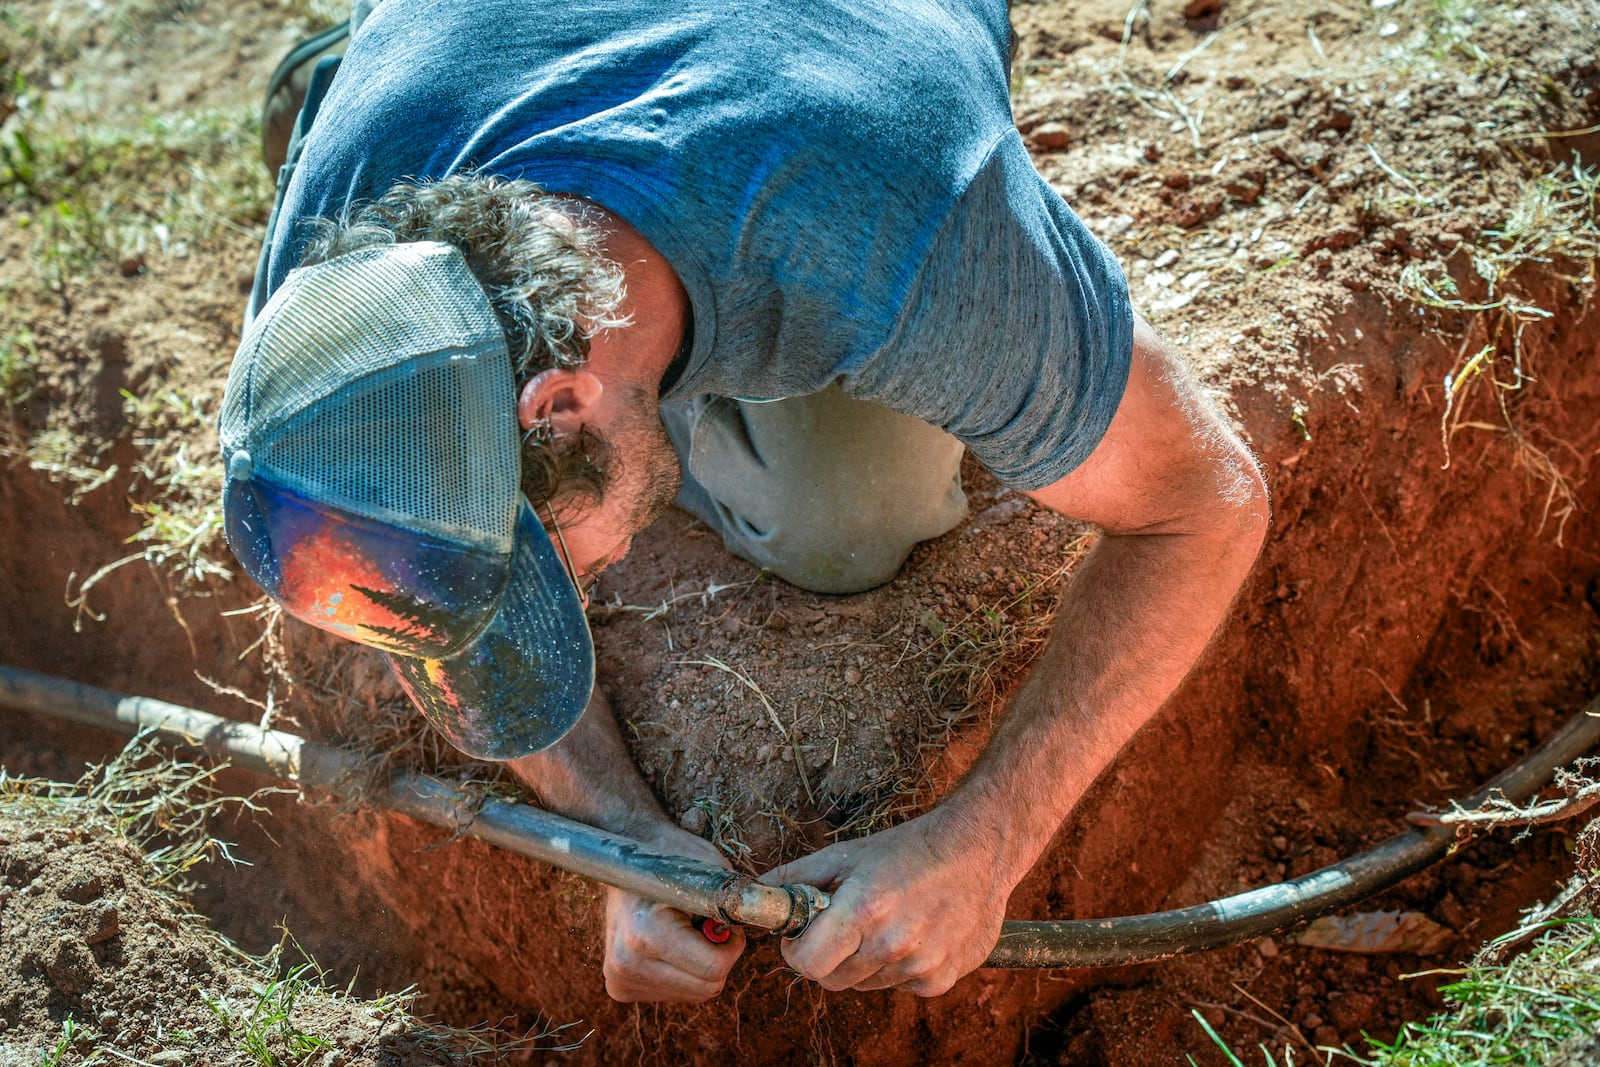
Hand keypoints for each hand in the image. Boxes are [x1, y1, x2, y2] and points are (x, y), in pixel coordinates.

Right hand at [601, 825, 746, 1002]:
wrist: (624, 861)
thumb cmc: (672, 857)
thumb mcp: (710, 868)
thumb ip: (736, 900)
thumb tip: (763, 922)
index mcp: (645, 933)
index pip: (714, 968)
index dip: (733, 945)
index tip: (728, 923)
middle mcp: (626, 962)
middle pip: (706, 988)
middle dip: (719, 958)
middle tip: (710, 927)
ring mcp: (620, 978)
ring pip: (693, 993)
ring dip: (700, 966)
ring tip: (684, 931)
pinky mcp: (620, 987)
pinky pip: (675, 992)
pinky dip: (683, 971)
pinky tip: (670, 944)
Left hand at [761, 810, 1007, 995]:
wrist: (979, 850)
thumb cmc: (909, 849)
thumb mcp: (848, 854)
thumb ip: (799, 877)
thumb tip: (760, 891)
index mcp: (863, 910)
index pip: (808, 964)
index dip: (797, 952)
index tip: (801, 937)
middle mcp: (893, 943)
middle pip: (833, 979)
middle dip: (828, 956)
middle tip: (842, 926)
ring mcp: (920, 965)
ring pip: (866, 983)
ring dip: (866, 961)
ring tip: (886, 921)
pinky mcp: (941, 979)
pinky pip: (900, 985)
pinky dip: (899, 967)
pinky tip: (914, 932)